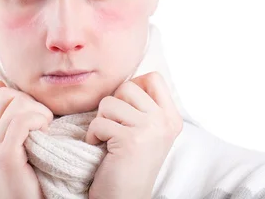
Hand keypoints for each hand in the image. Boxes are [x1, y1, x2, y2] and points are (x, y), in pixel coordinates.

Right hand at [0, 81, 53, 198]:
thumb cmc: (27, 179)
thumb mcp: (11, 149)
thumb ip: (9, 127)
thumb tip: (24, 98)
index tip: (21, 106)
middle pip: (4, 93)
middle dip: (28, 101)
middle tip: (41, 122)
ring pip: (16, 102)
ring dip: (39, 112)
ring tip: (44, 130)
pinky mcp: (5, 155)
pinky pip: (23, 120)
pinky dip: (39, 121)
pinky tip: (45, 134)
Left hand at [84, 72, 182, 198]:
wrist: (125, 198)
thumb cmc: (128, 163)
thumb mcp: (147, 131)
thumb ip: (144, 105)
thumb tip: (128, 78)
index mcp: (172, 118)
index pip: (154, 77)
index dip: (133, 87)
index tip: (127, 110)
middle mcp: (165, 122)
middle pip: (128, 86)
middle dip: (113, 105)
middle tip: (115, 127)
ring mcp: (150, 129)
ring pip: (109, 102)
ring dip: (101, 120)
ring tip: (108, 138)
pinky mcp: (131, 140)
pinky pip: (99, 122)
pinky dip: (93, 136)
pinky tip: (101, 149)